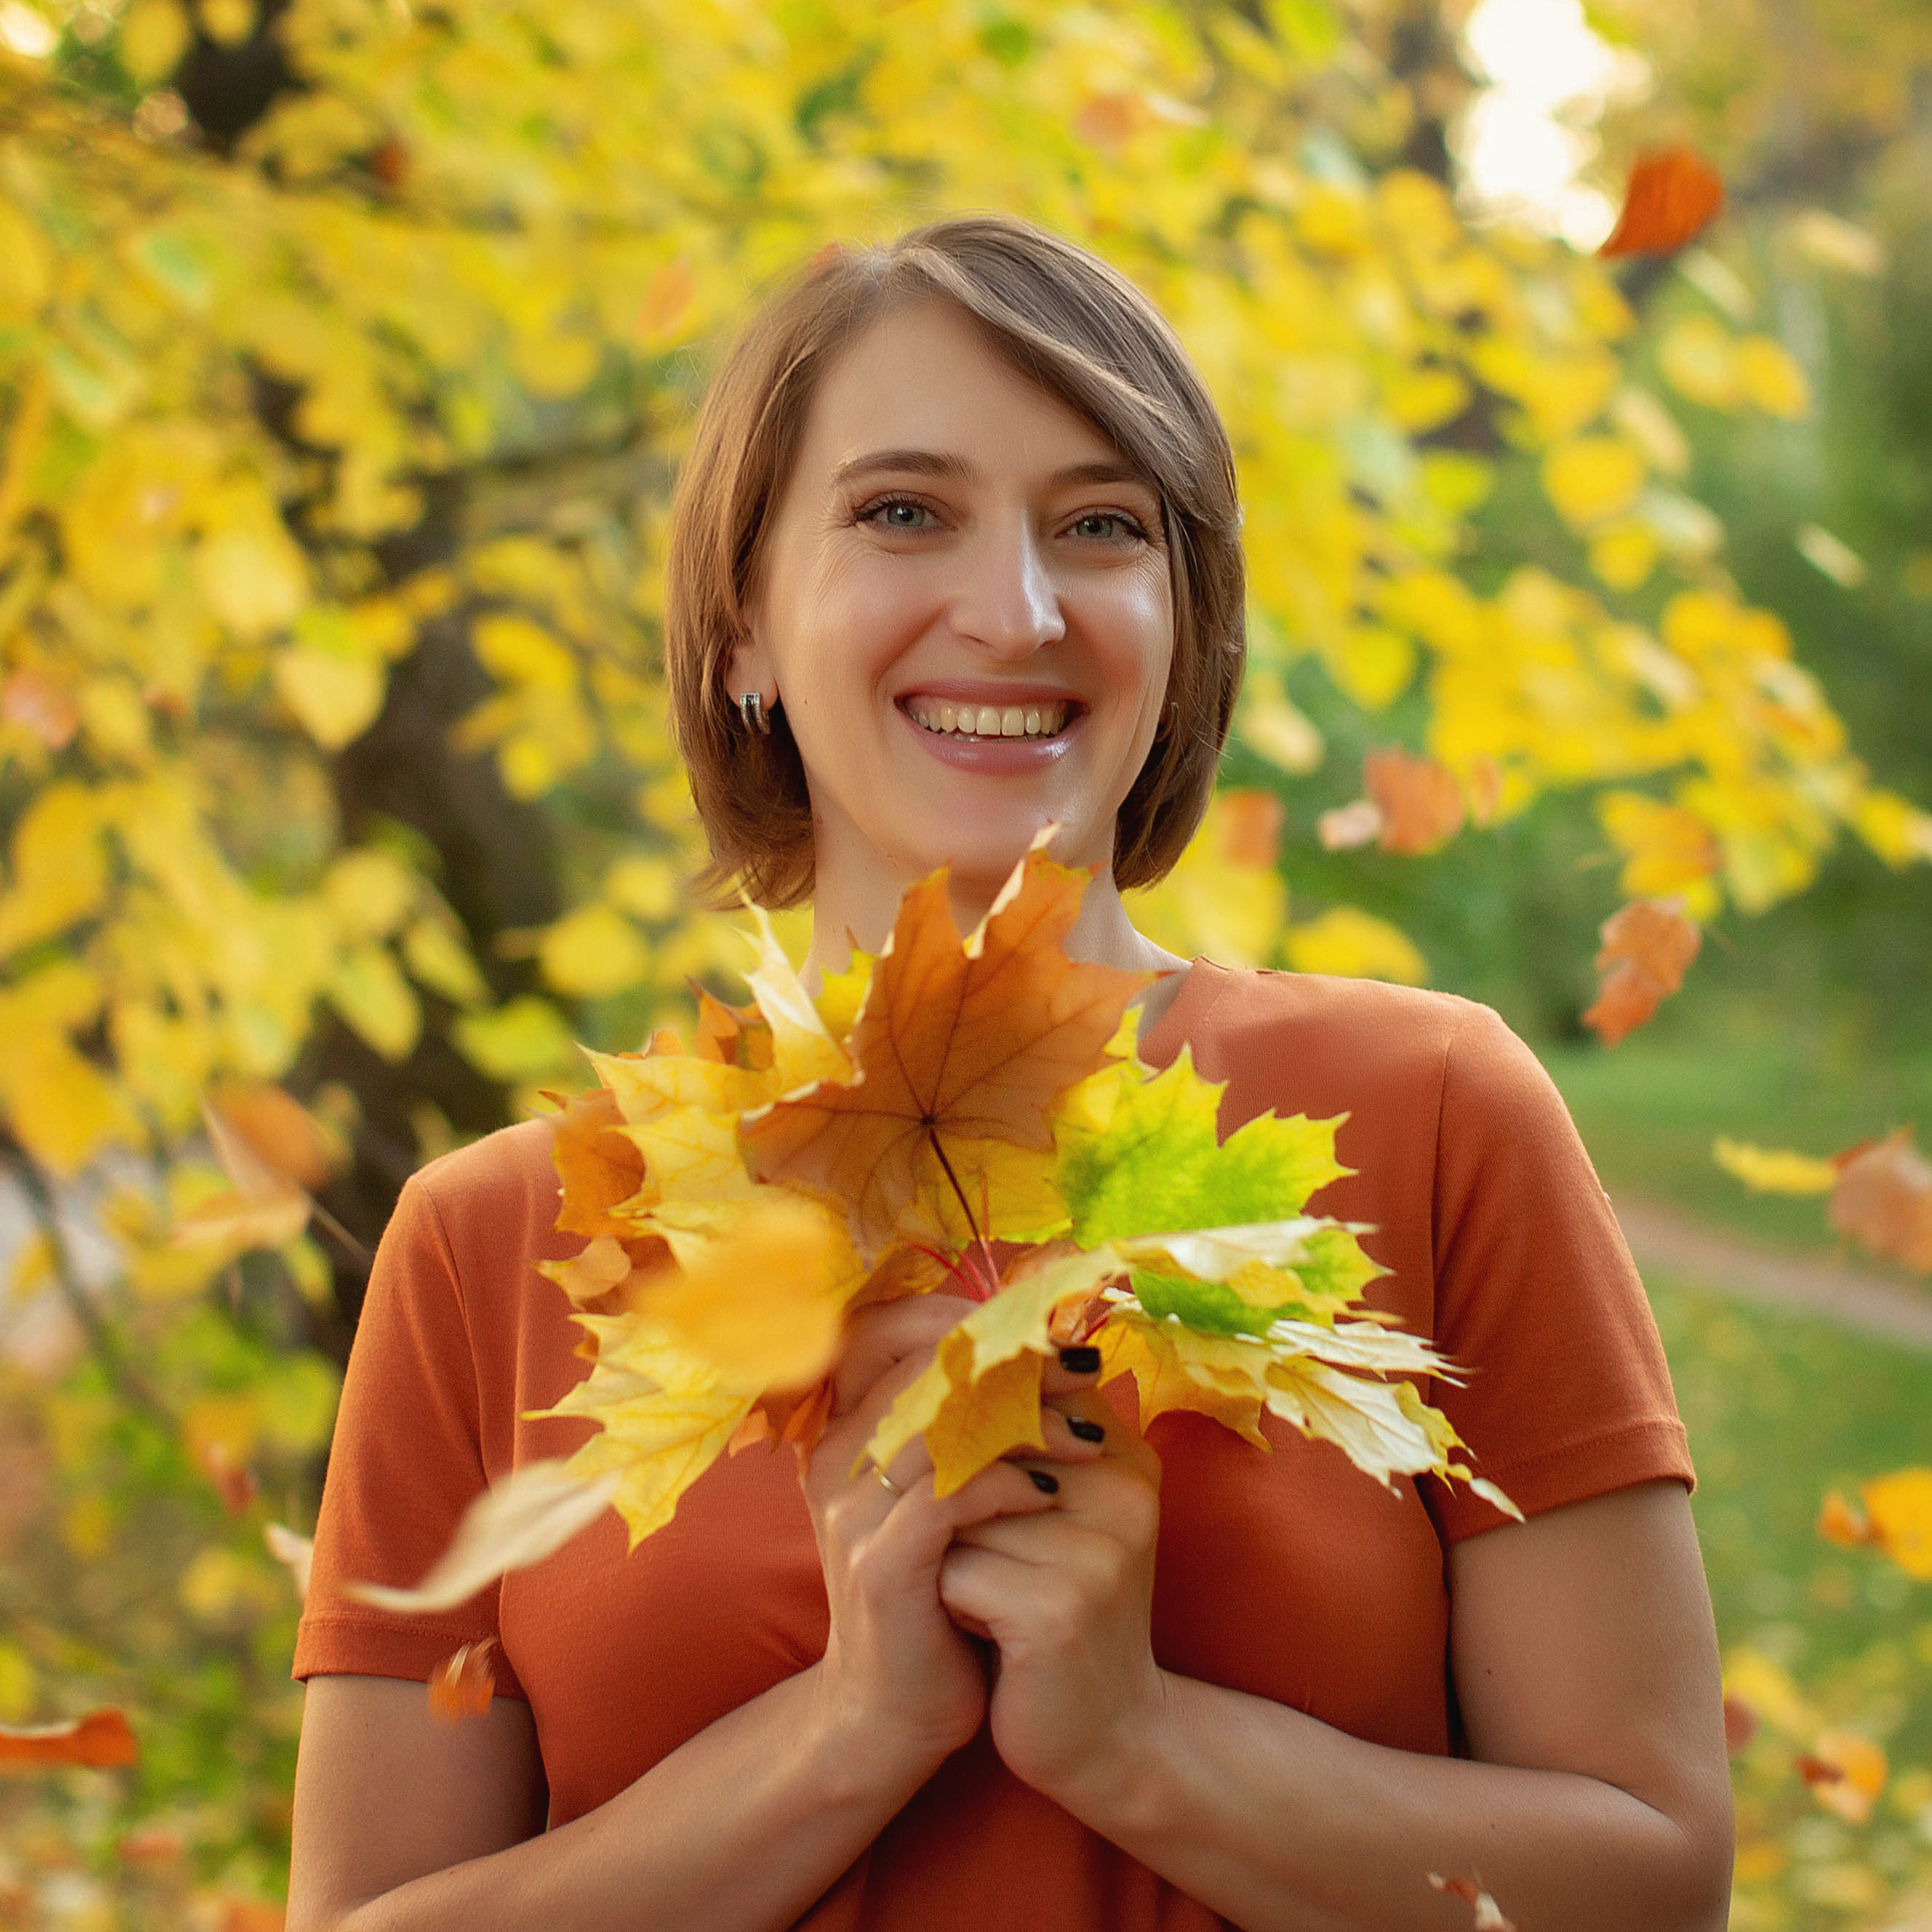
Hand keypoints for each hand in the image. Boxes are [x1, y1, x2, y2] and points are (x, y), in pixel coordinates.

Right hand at [797, 1296, 1076, 1778]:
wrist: (893, 1711)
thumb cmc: (935, 1590)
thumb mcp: (946, 1495)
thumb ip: (966, 1424)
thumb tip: (1046, 1347)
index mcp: (845, 1428)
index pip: (889, 1330)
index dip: (969, 1316)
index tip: (1047, 1329)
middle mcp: (835, 1458)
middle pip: (924, 1367)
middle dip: (1014, 1359)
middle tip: (1083, 1367)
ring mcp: (850, 1512)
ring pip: (941, 1426)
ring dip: (1027, 1421)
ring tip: (1089, 1436)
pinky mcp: (879, 1565)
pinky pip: (950, 1498)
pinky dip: (1009, 1484)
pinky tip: (1056, 1493)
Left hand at [936, 1374, 1166, 1807]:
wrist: (1105, 1737)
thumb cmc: (1058, 1609)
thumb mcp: (1056, 1514)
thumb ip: (1018, 1439)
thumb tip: (937, 1355)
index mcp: (1123, 1453)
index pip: (1020, 1387)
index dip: (961, 1418)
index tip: (945, 1470)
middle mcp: (1121, 1488)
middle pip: (978, 1442)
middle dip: (946, 1492)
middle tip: (958, 1544)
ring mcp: (1096, 1550)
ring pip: (955, 1508)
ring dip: (942, 1551)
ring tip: (975, 1589)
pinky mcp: (1059, 1610)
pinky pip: (954, 1572)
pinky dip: (947, 1600)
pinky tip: (977, 1628)